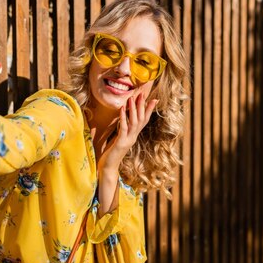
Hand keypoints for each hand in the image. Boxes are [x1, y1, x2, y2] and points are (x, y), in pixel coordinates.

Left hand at [96, 93, 156, 215]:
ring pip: (134, 122)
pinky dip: (123, 118)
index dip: (149, 110)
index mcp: (133, 136)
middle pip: (141, 119)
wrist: (108, 168)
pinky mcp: (121, 142)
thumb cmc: (112, 154)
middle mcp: (133, 137)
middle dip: (142, 106)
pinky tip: (122, 109)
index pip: (143, 121)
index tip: (154, 99)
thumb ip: (123, 132)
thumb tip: (124, 122)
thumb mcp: (119, 140)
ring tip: (132, 98)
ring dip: (133, 109)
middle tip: (143, 93)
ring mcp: (128, 140)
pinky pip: (123, 128)